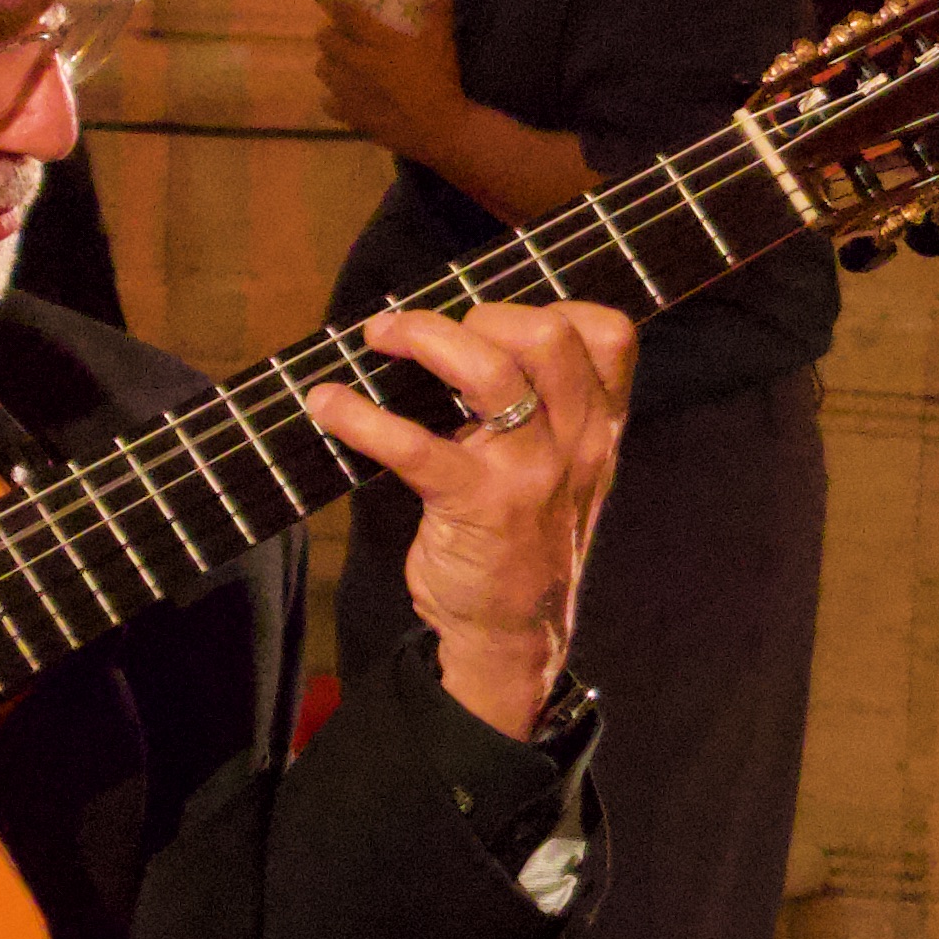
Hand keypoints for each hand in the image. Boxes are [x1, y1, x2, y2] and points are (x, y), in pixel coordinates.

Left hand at [306, 300, 635, 738]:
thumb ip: (547, 409)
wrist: (516, 634)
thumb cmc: (527, 540)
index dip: (551, 304)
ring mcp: (530, 473)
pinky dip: (361, 417)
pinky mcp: (477, 506)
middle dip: (477, 314)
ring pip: (488, 372)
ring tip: (378, 338)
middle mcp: (576, 442)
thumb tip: (461, 336)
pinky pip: (415, 444)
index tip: (494, 317)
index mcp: (600, 427)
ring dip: (421, 338)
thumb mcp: (566, 470)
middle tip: (428, 333)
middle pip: (547, 334)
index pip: (609, 334)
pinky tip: (329, 405)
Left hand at [314, 0, 472, 165]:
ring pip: (323, 69)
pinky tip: (342, 97)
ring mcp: (350, 90)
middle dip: (328, 34)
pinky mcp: (350, 115)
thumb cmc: (440, 83)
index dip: (331, 3)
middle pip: (327, 41)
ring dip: (328, 61)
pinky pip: (328, 102)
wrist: (438, 128)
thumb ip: (439, 17)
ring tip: (338, 63)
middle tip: (336, 34)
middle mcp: (357, 62)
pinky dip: (332, 97)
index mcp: (379, 42)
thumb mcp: (443, 45)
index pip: (347, 17)